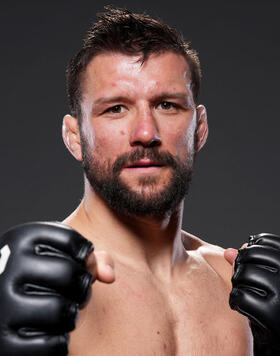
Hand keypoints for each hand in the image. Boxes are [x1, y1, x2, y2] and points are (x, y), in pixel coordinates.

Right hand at [0, 221, 113, 355]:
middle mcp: (7, 265)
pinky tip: (52, 333)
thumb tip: (109, 276)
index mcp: (22, 237)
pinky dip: (59, 342)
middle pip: (67, 273)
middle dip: (82, 286)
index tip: (80, 267)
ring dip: (70, 315)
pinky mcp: (4, 341)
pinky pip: (49, 344)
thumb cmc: (42, 278)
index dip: (86, 257)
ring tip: (64, 312)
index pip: (72, 240)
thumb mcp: (61, 257)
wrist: (6, 306)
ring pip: (59, 309)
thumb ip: (91, 260)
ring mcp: (2, 303)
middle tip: (76, 294)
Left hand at [225, 233, 279, 354]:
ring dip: (238, 285)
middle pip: (250, 257)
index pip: (264, 243)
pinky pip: (240, 296)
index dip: (252, 251)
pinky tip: (242, 306)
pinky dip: (235, 301)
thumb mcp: (268, 277)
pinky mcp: (272, 314)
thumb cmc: (274, 302)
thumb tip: (229, 252)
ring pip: (242, 275)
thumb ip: (252, 262)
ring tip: (246, 294)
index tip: (252, 262)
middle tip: (247, 282)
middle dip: (242, 268)